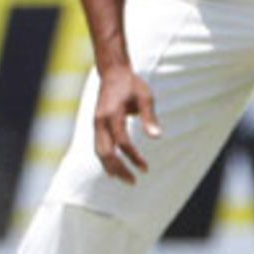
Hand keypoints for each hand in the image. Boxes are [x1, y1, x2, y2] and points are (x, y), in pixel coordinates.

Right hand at [93, 66, 161, 182]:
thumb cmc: (132, 84)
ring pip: (99, 151)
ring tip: (126, 179)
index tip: (146, 168)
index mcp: (112, 114)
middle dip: (119, 169)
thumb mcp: (145, 97)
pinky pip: (98, 146)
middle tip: (133, 182)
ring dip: (111, 167)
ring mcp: (96, 123)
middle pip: (105, 152)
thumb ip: (149, 117)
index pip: (122, 142)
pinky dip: (105, 159)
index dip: (133, 157)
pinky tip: (115, 169)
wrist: (112, 72)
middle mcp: (100, 120)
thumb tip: (156, 137)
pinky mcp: (97, 125)